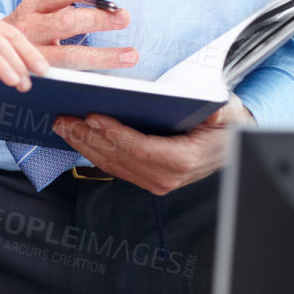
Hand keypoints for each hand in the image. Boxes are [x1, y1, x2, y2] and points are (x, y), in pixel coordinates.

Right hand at [5, 0, 138, 70]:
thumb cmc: (33, 18)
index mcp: (36, 2)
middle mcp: (31, 25)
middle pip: (64, 21)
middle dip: (96, 19)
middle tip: (123, 17)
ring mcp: (33, 51)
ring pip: (67, 55)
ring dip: (101, 56)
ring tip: (130, 54)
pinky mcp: (38, 73)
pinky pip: (68, 74)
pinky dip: (92, 74)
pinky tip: (113, 72)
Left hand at [54, 96, 256, 195]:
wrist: (231, 145)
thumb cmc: (224, 124)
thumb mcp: (226, 113)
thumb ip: (218, 112)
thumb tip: (211, 112)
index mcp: (183, 160)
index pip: (141, 148)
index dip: (114, 134)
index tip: (92, 117)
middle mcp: (167, 177)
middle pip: (119, 157)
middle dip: (88, 138)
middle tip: (63, 118)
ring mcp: (155, 182)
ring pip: (112, 164)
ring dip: (83, 145)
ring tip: (62, 125)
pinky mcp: (146, 179)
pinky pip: (115, 166)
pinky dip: (92, 151)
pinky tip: (76, 136)